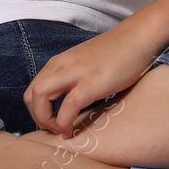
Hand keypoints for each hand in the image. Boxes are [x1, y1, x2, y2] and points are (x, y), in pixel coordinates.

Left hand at [22, 24, 163, 137]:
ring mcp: (76, 72)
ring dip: (44, 119)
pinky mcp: (93, 81)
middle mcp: (61, 65)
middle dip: (37, 117)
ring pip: (40, 95)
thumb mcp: (85, 65)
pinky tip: (72, 131)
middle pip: (30, 94)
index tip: (51, 124)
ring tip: (61, 131)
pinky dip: (65, 122)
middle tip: (54, 130)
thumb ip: (72, 78)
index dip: (36, 111)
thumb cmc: (116, 54)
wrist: (138, 37)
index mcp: (59, 63)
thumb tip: (67, 103)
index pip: (32, 89)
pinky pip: (69, 104)